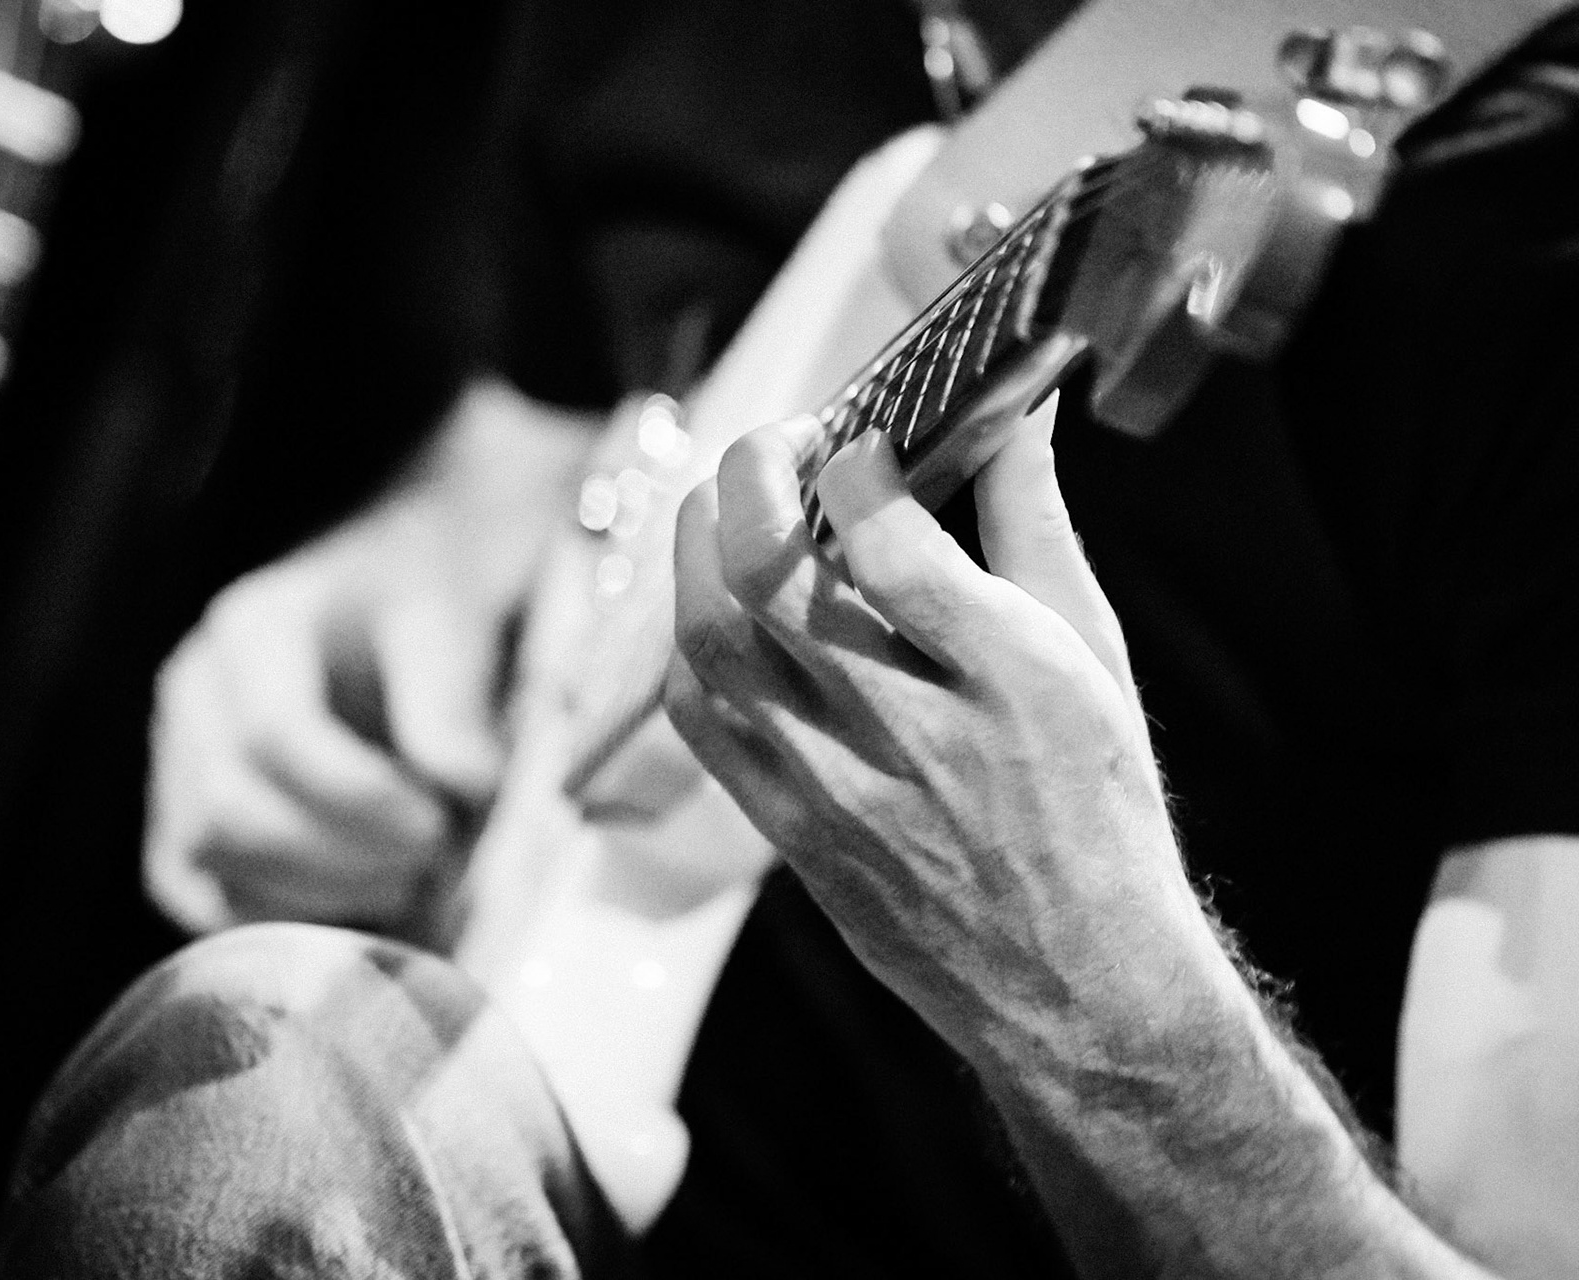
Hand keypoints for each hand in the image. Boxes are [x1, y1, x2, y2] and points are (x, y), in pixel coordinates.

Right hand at [146, 380, 594, 933]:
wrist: (421, 563)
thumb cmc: (436, 583)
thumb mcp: (456, 618)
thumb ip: (452, 700)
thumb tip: (464, 789)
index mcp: (255, 626)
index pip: (274, 735)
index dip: (358, 800)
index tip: (441, 826)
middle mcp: (197, 687)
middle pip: (227, 808)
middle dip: (337, 858)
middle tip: (432, 863)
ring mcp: (180, 750)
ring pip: (204, 857)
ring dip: (312, 893)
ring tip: (407, 880)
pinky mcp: (188, 808)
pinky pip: (199, 889)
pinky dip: (276, 915)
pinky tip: (358, 904)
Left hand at [666, 397, 1219, 1053]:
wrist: (1076, 983)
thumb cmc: (1096, 811)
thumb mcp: (1095, 657)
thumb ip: (1038, 527)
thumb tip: (1018, 414)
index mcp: (1008, 675)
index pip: (887, 538)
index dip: (852, 462)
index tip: (858, 438)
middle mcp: (912, 731)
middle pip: (772, 578)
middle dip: (751, 476)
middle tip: (775, 445)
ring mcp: (836, 790)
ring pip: (712, 644)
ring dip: (699, 550)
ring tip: (728, 508)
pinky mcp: (791, 835)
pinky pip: (700, 723)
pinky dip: (691, 646)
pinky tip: (717, 610)